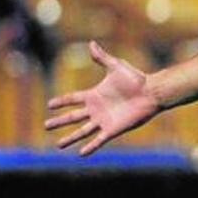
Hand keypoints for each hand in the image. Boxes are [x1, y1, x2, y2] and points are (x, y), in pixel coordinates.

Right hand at [45, 41, 159, 155]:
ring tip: (58, 145)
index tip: (49, 105)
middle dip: (59, 121)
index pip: (73, 99)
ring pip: (83, 131)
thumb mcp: (116, 66)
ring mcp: (104, 120)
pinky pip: (99, 140)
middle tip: (46, 126)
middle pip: (73, 117)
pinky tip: (81, 153)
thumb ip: (102, 58)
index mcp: (95, 95)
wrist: (151, 92)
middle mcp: (97, 109)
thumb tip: (91, 43)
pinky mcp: (113, 129)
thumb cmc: (136, 79)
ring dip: (70, 138)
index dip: (61, 102)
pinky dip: (91, 146)